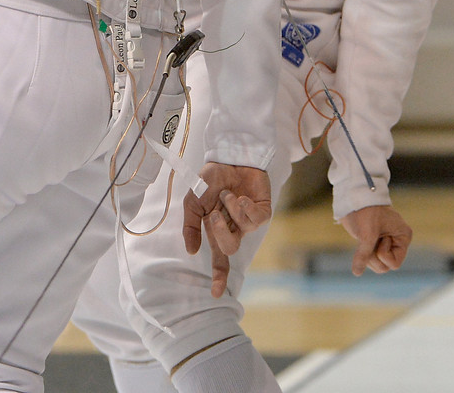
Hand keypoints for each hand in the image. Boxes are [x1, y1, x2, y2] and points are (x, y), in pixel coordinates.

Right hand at [183, 162, 270, 297]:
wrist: (228, 157)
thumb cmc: (210, 179)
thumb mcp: (193, 201)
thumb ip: (191, 226)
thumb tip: (192, 252)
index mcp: (216, 229)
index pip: (219, 258)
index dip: (219, 276)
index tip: (216, 295)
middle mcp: (233, 228)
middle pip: (229, 247)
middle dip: (220, 232)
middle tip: (214, 214)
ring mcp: (248, 220)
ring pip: (242, 231)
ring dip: (231, 210)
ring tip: (227, 194)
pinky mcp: (262, 211)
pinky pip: (255, 219)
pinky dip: (244, 207)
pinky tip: (241, 196)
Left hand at [339, 204, 412, 275]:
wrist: (355, 196)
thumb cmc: (366, 211)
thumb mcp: (367, 233)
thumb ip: (364, 254)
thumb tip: (356, 273)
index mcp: (403, 237)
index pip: (394, 264)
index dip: (382, 255)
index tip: (379, 238)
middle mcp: (396, 242)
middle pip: (384, 267)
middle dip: (373, 256)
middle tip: (368, 238)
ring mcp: (385, 243)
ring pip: (376, 265)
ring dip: (367, 256)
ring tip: (364, 238)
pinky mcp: (373, 243)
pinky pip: (369, 259)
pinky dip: (362, 255)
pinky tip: (360, 242)